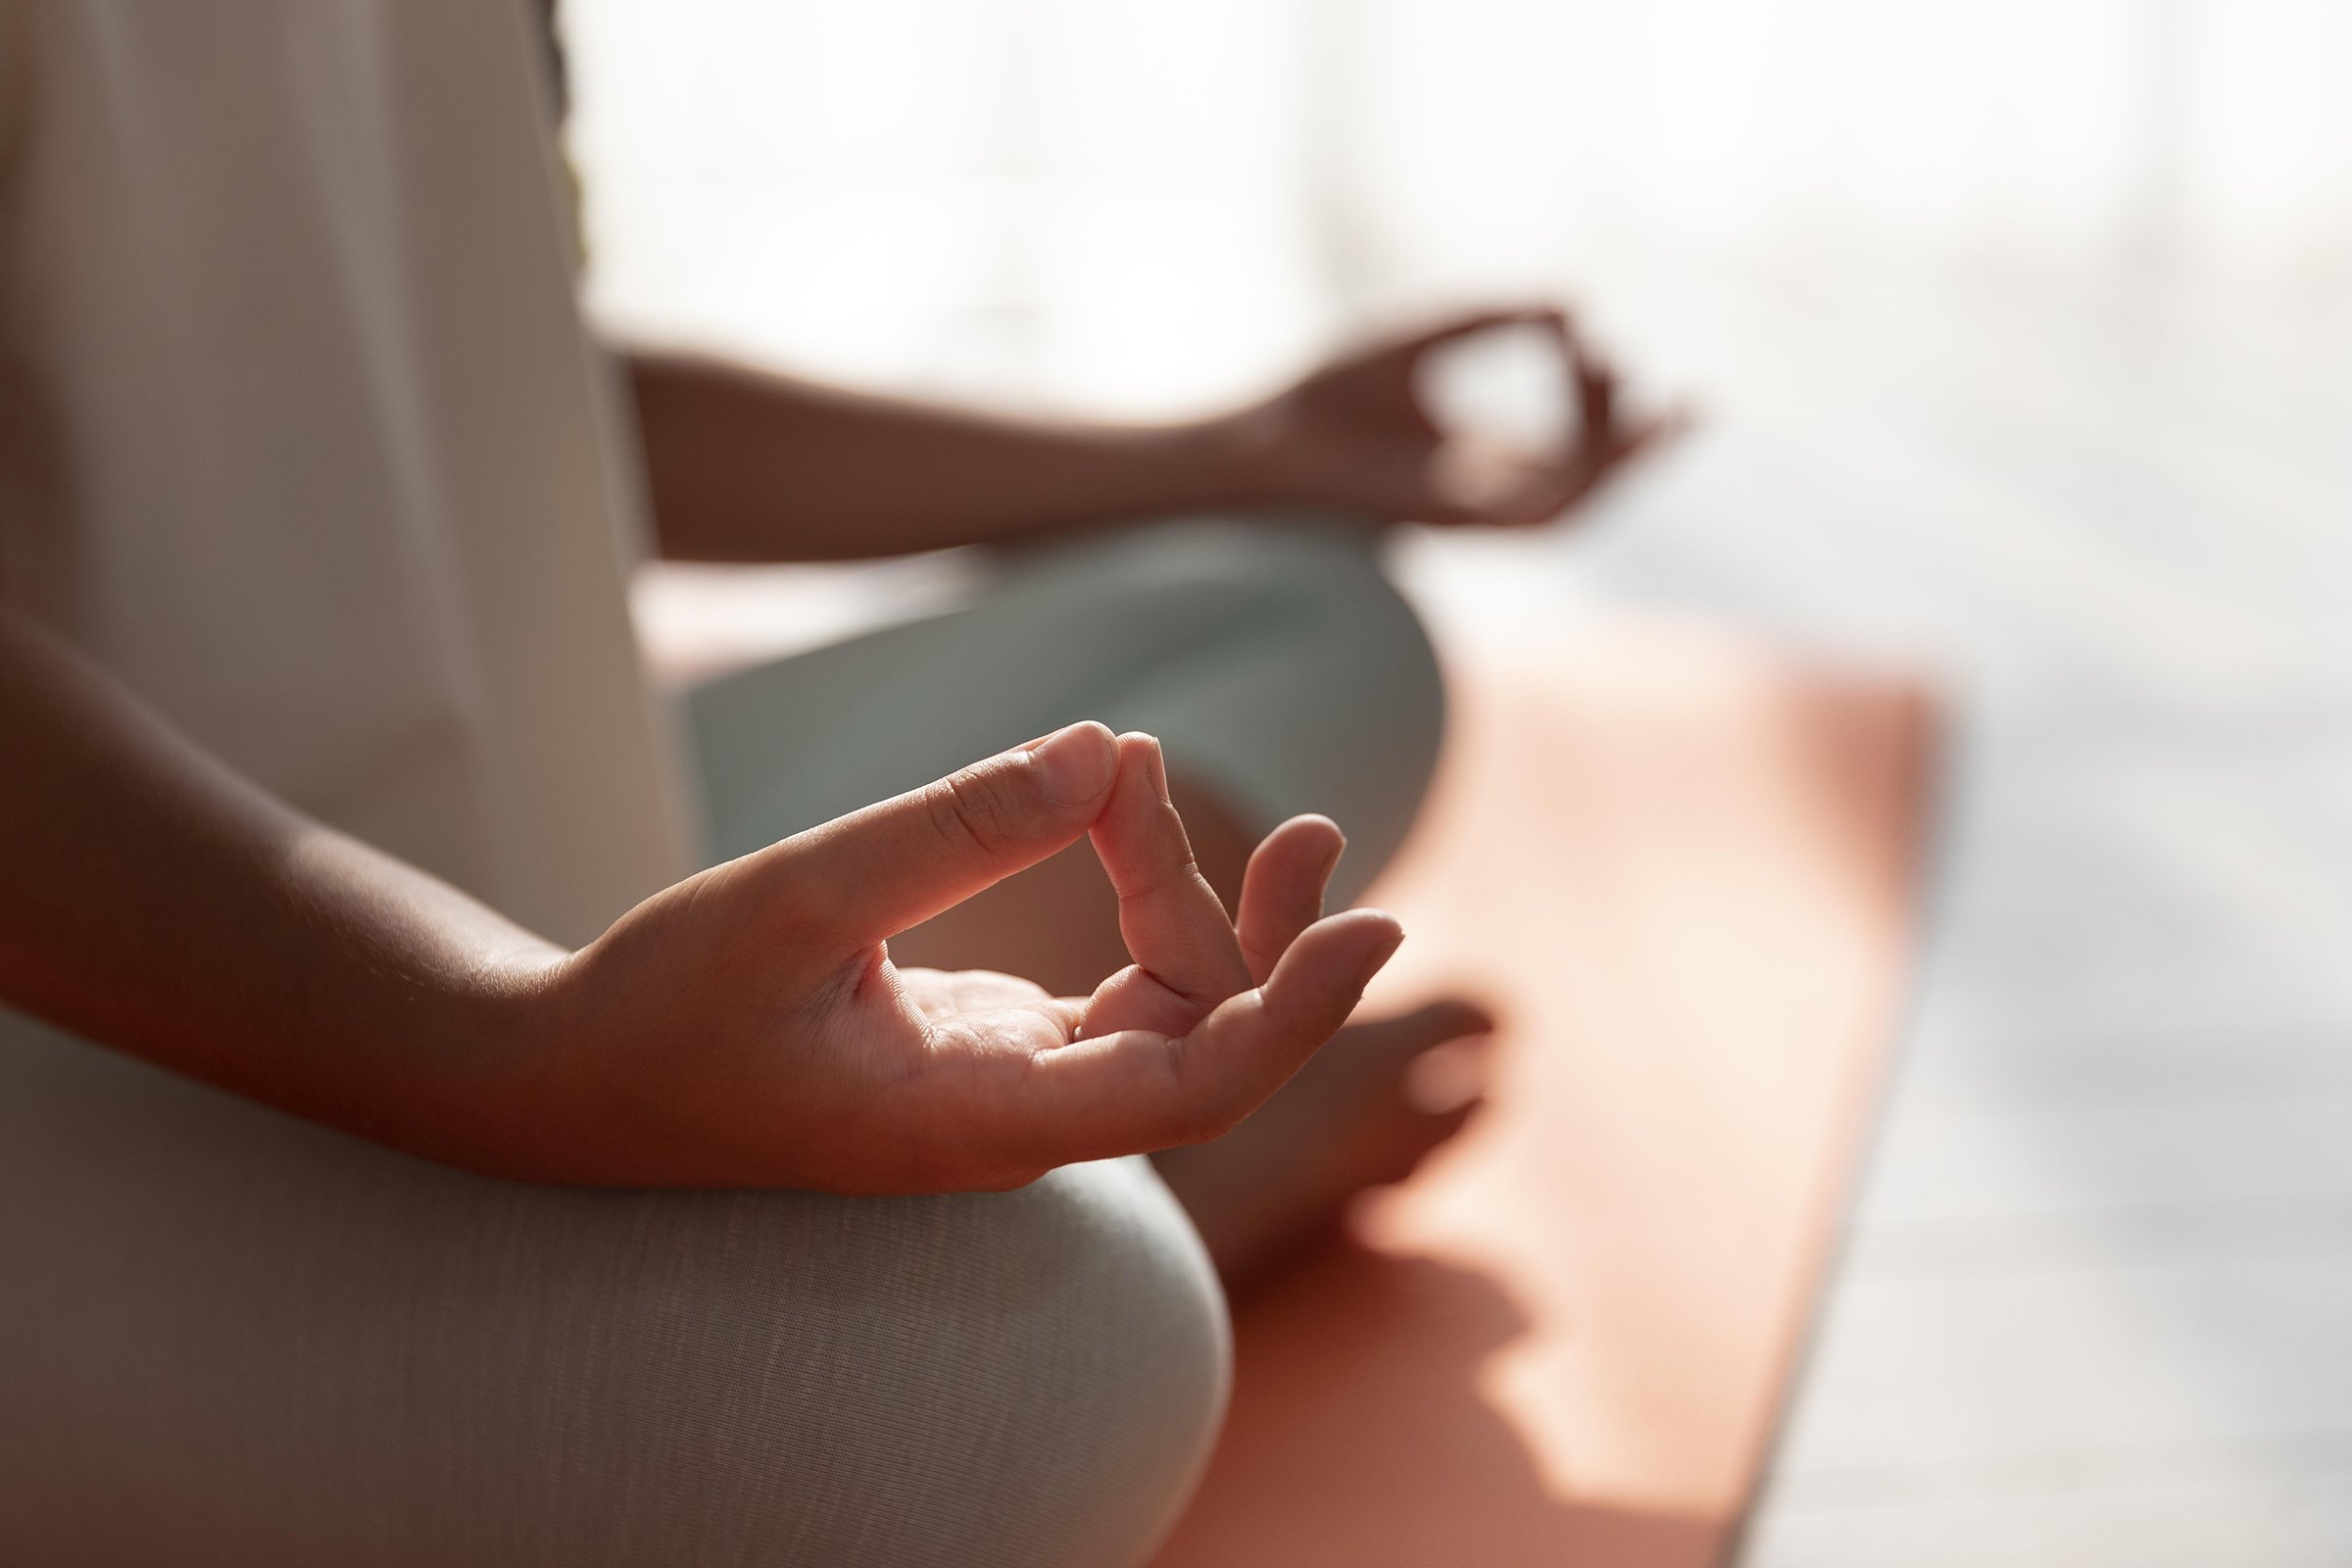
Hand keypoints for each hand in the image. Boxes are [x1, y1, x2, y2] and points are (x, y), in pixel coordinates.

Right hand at [481, 723, 1399, 1192]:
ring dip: (1192, 894)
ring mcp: (1009, 1089)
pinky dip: (1132, 895)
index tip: (1378, 924)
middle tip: (1302, 822)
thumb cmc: (665, 1008)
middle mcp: (1018, 1120)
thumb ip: (952, 828)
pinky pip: (1112, 983)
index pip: (1194, 1091)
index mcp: (979, 1121)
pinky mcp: (989, 1050)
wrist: (571, 1084)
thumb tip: (1102, 747)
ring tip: (1149, 764)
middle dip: (1266, 931)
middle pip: (1205, 1039)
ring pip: (1165, 1005)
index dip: (1299, 1014)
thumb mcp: (797, 896)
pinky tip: (1118, 806)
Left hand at [1219, 305, 1685, 528]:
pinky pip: (1550, 516)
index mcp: (1483, 456)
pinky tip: (1610, 435)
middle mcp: (1490, 492)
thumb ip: (1496, 318)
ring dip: (1629, 460)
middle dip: (1645, 438)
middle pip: (1594, 474)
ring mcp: (1481, 515)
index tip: (1584, 327)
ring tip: (1669, 413)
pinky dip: (1589, 475)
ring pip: (1585, 501)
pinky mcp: (1466, 526)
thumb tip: (1571, 303)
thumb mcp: (1426, 336)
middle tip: (1692, 397)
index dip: (1596, 386)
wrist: (1267, 437)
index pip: (1571, 436)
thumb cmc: (1326, 393)